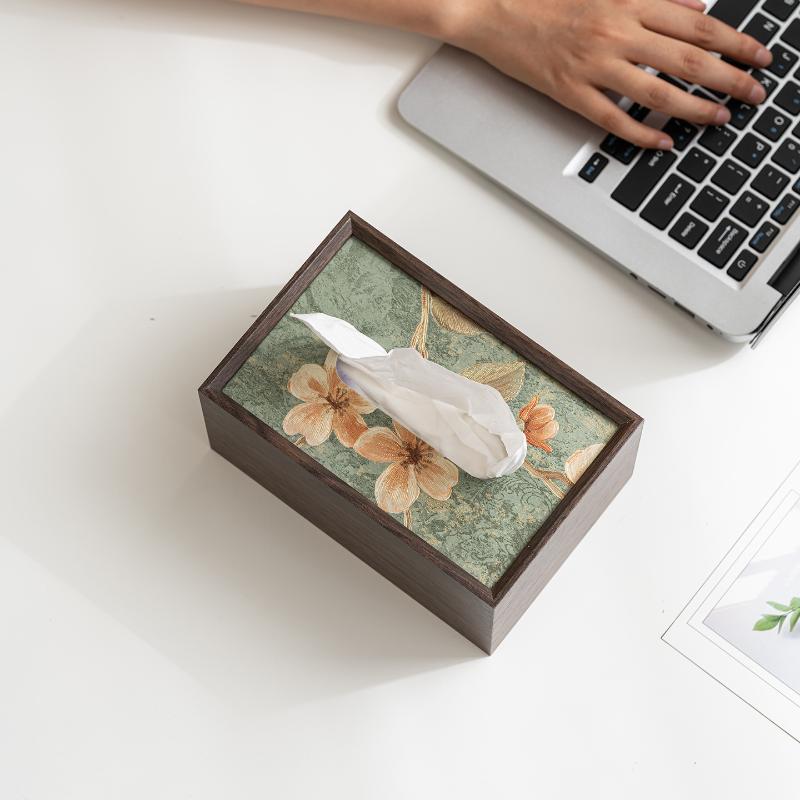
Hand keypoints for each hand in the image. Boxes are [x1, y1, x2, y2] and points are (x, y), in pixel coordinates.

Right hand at [445, 0, 772, 148]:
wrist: (493, 10)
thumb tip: (694, 7)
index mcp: (628, 1)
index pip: (697, 22)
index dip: (735, 41)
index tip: (759, 56)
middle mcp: (616, 31)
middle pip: (687, 58)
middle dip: (729, 78)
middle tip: (755, 94)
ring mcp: (593, 65)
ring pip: (657, 92)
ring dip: (695, 108)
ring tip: (720, 119)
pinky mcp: (569, 92)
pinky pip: (613, 118)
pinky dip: (642, 133)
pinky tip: (663, 142)